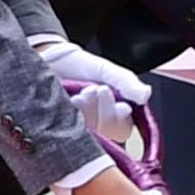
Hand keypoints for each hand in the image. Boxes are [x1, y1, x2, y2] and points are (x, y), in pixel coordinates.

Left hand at [37, 37, 151, 156]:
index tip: (122, 106)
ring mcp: (76, 130)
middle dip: (104, 113)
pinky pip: (67, 133)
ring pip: (89, 136)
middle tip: (97, 90)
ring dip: (89, 113)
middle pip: (106, 135)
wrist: (49, 58)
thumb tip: (145, 95)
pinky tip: (71, 100)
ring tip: (83, 94)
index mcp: (112, 116)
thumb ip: (127, 82)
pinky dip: (73, 116)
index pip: (122, 129)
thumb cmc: (80, 67)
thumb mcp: (108, 71)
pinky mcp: (57, 129)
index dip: (120, 119)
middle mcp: (95, 126)